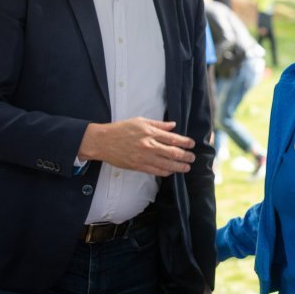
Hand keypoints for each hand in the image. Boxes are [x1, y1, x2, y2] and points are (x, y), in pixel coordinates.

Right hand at [78, 117, 195, 175]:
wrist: (102, 141)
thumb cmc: (121, 129)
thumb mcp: (140, 121)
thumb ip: (158, 124)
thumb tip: (173, 125)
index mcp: (150, 133)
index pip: (173, 138)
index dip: (185, 142)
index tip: (192, 144)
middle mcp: (149, 145)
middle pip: (173, 153)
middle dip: (186, 156)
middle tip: (192, 158)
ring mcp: (144, 157)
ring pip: (167, 164)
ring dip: (179, 166)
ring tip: (186, 167)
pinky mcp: (138, 166)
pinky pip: (155, 171)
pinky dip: (166, 172)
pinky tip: (171, 171)